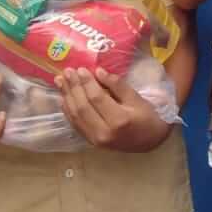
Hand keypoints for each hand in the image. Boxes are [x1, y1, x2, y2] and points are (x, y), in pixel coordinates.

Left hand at [56, 68, 173, 151]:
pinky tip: (64, 98)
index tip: (81, 69)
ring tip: (61, 81)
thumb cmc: (147, 117)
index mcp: (119, 120)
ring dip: (67, 97)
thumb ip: (117, 85)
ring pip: (76, 116)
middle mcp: (104, 132)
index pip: (97, 98)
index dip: (87, 83)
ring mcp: (96, 140)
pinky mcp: (91, 142)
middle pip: (83, 107)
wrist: (150, 141)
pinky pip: (75, 125)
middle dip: (74, 87)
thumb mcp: (137, 98)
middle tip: (67, 72)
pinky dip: (68, 110)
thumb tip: (98, 71)